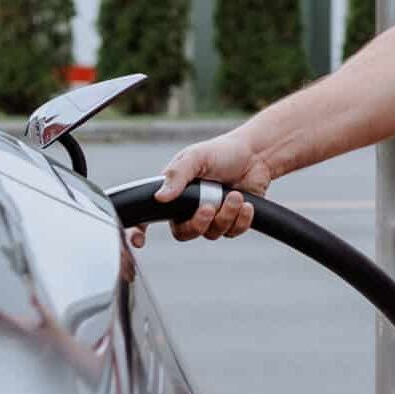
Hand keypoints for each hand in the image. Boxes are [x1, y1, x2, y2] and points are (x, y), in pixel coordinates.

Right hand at [127, 130, 273, 248]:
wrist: (256, 154)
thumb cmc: (222, 151)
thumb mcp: (196, 157)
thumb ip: (177, 175)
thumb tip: (160, 197)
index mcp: (174, 192)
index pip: (148, 216)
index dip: (138, 231)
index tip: (138, 241)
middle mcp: (189, 208)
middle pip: (184, 233)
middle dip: (198, 223)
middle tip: (209, 207)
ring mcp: (211, 217)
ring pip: (211, 234)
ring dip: (225, 215)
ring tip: (235, 195)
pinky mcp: (231, 222)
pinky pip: (232, 233)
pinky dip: (240, 220)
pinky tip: (246, 204)